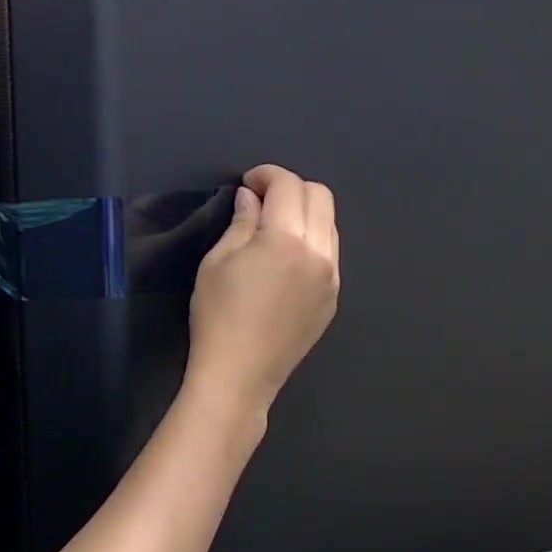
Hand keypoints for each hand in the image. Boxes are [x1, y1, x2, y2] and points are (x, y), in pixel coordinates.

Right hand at [186, 164, 340, 413]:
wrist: (239, 376)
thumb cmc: (218, 316)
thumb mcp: (217, 261)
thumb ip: (241, 222)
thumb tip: (252, 198)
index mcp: (287, 239)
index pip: (288, 185)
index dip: (266, 175)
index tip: (247, 183)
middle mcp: (320, 252)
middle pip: (320, 196)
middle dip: (291, 188)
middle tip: (262, 201)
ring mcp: (332, 277)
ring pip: (330, 224)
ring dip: (305, 213)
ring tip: (275, 228)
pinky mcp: (333, 298)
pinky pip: (331, 254)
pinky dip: (312, 241)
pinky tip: (286, 260)